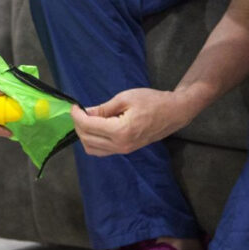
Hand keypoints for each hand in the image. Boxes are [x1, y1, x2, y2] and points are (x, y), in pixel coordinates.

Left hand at [70, 88, 193, 156]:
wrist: (174, 113)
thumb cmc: (152, 101)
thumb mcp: (125, 98)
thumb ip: (103, 108)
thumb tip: (86, 112)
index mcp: (120, 131)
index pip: (89, 126)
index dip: (77, 115)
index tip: (75, 106)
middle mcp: (120, 145)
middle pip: (87, 139)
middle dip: (78, 125)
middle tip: (79, 111)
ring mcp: (123, 150)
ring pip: (91, 149)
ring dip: (84, 134)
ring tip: (86, 119)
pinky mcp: (125, 151)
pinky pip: (101, 151)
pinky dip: (92, 141)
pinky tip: (95, 128)